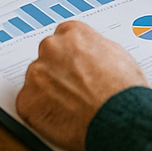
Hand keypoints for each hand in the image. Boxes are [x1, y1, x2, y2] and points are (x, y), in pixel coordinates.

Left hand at [16, 21, 147, 150]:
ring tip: (69, 106)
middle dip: (56, 71)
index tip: (73, 67)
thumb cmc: (123, 90)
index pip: (62, 38)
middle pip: (47, 57)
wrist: (121, 118)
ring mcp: (37, 73)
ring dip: (47, 91)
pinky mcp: (28, 100)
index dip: (69, 56)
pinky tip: (58, 117)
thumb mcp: (115, 53)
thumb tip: (88, 55)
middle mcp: (51, 47)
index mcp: (71, 32)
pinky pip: (29, 104)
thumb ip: (93, 47)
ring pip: (37, 80)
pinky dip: (39, 112)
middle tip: (72, 89)